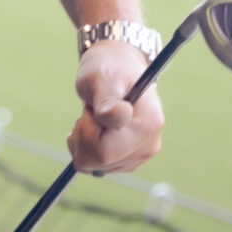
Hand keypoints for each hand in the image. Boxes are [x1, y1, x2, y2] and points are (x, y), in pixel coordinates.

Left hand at [68, 39, 165, 174]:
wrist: (116, 65)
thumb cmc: (107, 67)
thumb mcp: (101, 77)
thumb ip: (107, 99)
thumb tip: (118, 117)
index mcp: (148, 124)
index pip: (103, 151)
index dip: (86, 130)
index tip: (91, 108)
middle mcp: (149, 143)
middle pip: (98, 161)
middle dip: (82, 138)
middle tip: (87, 112)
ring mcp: (141, 153)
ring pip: (95, 165)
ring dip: (84, 142)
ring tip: (93, 116)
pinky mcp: (130, 158)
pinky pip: (98, 166)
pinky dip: (88, 148)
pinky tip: (95, 127)